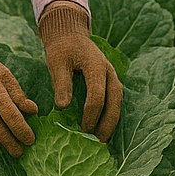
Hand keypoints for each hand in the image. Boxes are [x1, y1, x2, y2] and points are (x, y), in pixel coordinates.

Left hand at [39, 1, 121, 141]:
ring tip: (102, 138)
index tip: (82, 129)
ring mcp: (112, 76)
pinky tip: (104, 127)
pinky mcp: (110, 80)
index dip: (91, 114)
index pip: (97, 95)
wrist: (69, 34)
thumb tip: (62, 107)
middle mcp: (109, 71)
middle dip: (108, 123)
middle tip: (98, 141)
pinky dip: (112, 113)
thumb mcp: (57, 62)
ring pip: (118, 101)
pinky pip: (115, 100)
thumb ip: (61, 83)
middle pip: (114, 101)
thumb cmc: (62, 48)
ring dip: (112, 120)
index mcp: (96, 65)